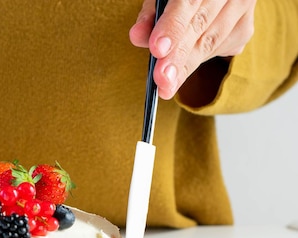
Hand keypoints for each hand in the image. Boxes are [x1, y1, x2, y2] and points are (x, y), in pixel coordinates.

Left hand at [129, 0, 255, 99]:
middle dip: (179, 57)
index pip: (188, 4)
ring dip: (185, 67)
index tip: (158, 50)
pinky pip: (218, 51)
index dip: (173, 28)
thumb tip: (137, 37)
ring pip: (211, 43)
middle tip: (162, 80)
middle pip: (202, 28)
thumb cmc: (179, 0)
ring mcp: (242, 10)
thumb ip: (151, 15)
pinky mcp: (244, 30)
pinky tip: (182, 67)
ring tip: (166, 85)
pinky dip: (196, 60)